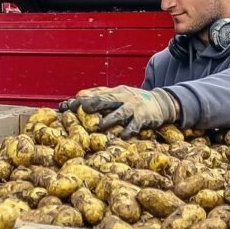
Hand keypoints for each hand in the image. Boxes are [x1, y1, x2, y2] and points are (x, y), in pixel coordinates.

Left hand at [65, 85, 181, 133]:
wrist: (162, 103)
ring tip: (98, 126)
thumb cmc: (135, 102)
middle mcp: (123, 97)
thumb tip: (80, 100)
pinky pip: (135, 125)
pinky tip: (122, 137)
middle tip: (81, 108)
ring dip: (109, 119)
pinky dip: (129, 131)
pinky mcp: (144, 117)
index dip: (81, 99)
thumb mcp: (120, 96)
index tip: (67, 105)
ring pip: (120, 113)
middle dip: (93, 103)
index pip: (96, 94)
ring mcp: (134, 107)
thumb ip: (103, 97)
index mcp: (115, 92)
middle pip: (106, 100)